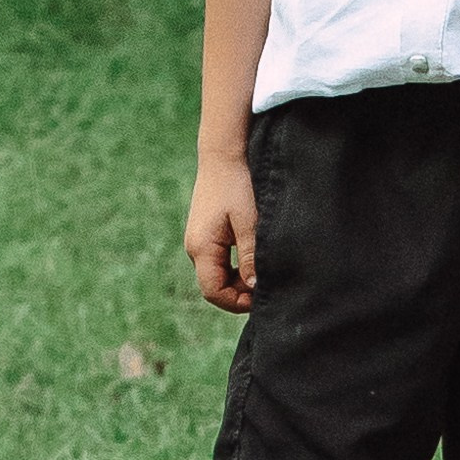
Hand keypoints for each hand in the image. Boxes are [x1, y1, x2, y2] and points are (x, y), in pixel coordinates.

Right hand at [185, 156, 257, 312]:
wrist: (222, 157)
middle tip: (265, 287)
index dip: (236, 302)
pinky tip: (251, 259)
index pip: (213, 291)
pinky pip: (217, 262)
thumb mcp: (249, 222)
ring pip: (216, 275)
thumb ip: (250, 255)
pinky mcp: (204, 235)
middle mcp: (194, 248)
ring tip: (261, 273)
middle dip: (238, 293)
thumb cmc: (236, 186)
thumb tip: (254, 286)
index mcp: (201, 248)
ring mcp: (197, 242)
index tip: (260, 298)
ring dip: (237, 280)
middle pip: (213, 286)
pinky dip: (234, 267)